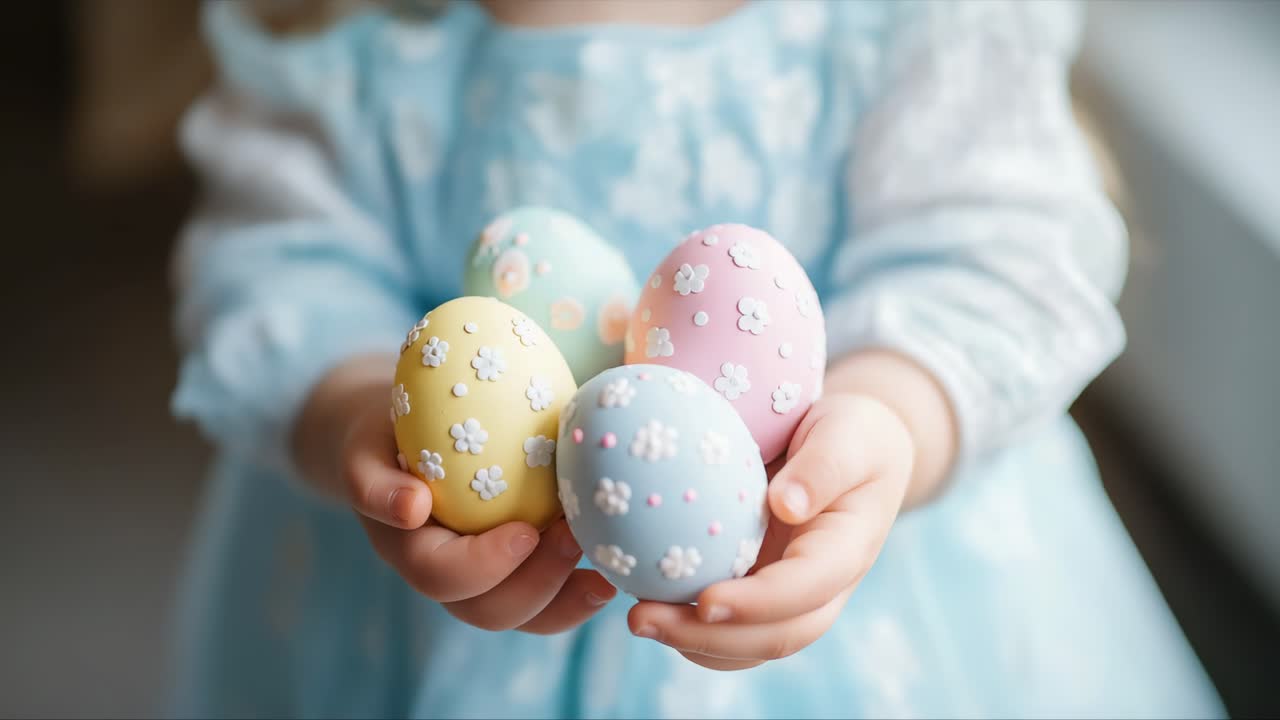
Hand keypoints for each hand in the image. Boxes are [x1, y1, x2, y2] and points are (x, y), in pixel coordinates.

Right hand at [294, 355, 617, 632]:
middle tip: (575, 538)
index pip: (440, 575)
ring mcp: (482, 582)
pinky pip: (547, 601)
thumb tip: (412, 508)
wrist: (396, 439)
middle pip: (487, 610)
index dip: (484, 565)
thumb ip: (373, 480)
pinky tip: (612, 573)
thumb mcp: (364, 448)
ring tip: (604, 573)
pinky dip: (579, 595)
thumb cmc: (383, 435)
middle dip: (537, 584)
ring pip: (524, 616)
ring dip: (566, 599)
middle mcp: (445, 578)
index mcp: (407, 550)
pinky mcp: (516, 572)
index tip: (525, 531)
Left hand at [627, 391, 913, 668]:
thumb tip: (784, 505)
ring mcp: (789, 598)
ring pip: (746, 645)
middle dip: (708, 639)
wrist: (852, 448)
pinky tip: (639, 597)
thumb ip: (824, 466)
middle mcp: (821, 589)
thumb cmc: (851, 433)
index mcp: (847, 552)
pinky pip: (726, 626)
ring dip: (689, 641)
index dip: (757, 604)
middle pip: (774, 636)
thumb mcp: (848, 434)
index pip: (806, 590)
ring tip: (635, 619)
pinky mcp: (758, 591)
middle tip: (640, 619)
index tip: (705, 600)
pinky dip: (685, 625)